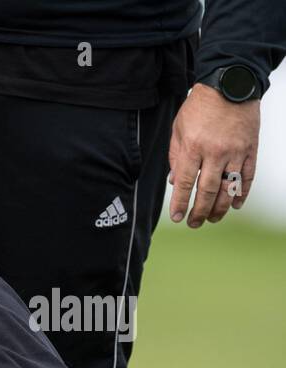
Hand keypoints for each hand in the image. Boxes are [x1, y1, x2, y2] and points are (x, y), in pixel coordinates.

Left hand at [168, 83, 260, 226]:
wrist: (231, 84)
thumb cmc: (199, 107)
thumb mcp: (178, 129)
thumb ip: (175, 157)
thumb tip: (175, 182)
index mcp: (193, 147)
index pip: (185, 183)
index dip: (180, 203)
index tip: (176, 217)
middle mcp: (215, 152)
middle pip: (207, 190)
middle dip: (199, 211)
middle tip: (194, 223)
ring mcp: (235, 151)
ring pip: (228, 187)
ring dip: (220, 207)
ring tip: (212, 219)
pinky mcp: (250, 148)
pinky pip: (248, 176)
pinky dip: (242, 192)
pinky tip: (235, 205)